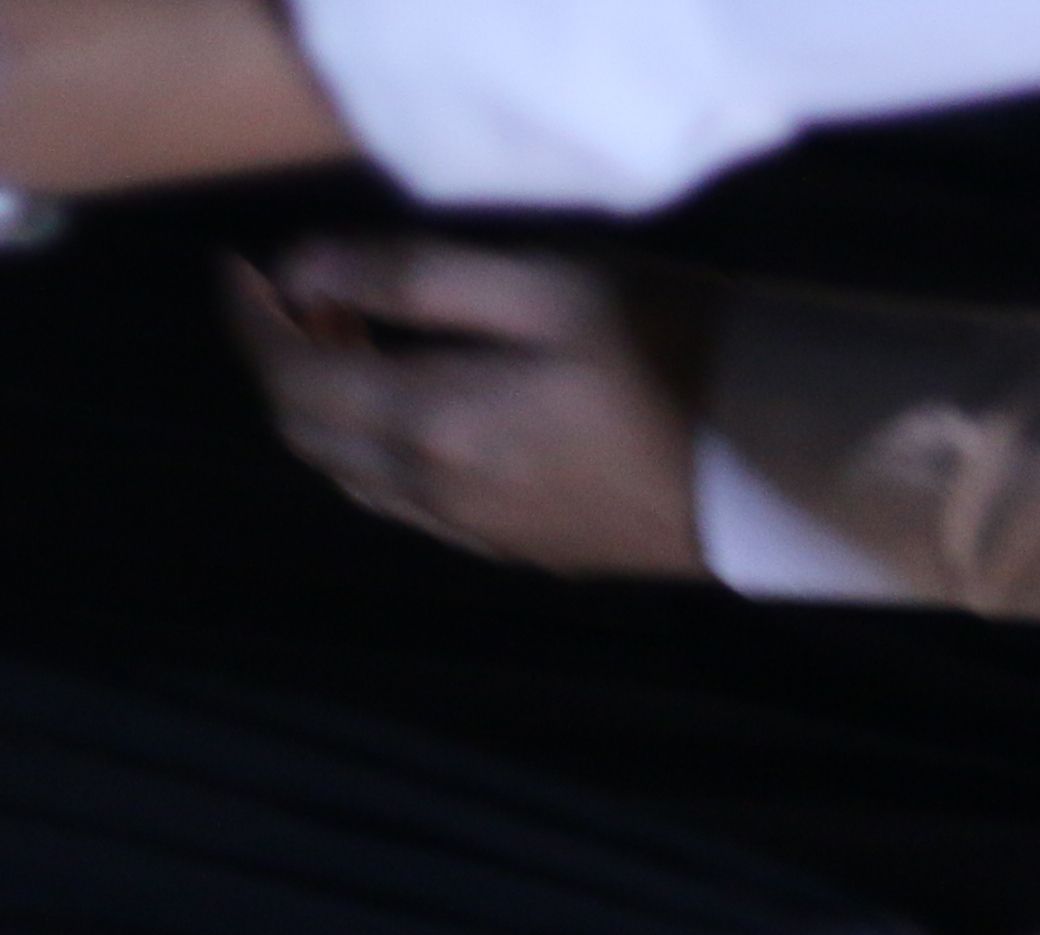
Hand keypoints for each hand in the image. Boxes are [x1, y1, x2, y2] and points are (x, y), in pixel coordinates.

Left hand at [228, 239, 711, 577]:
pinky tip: (438, 411)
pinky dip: (391, 454)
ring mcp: (491, 536)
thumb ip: (412, 276)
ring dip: (339, 413)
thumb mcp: (546, 285)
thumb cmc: (677, 354)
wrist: (790, 467)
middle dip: (288, 363)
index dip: (249, 321)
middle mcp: (446, 495)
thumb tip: (303, 271)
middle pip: (312, 437)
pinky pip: (422, 510)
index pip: (289, 377)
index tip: (242, 269)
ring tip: (369, 346)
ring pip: (362, 480)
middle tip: (315, 297)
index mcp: (436, 422)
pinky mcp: (537, 554)